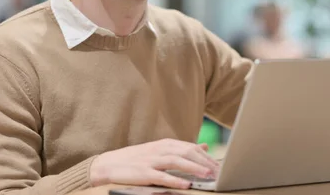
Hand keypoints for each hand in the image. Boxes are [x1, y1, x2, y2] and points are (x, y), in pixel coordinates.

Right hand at [90, 138, 219, 188]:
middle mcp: (160, 149)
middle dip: (204, 162)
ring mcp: (151, 160)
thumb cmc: (137, 159)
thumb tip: (204, 147)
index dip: (206, 157)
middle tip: (219, 171)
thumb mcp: (161, 150)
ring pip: (176, 161)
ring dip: (193, 168)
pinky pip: (161, 176)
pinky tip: (186, 184)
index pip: (190, 147)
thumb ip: (183, 149)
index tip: (220, 166)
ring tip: (207, 175)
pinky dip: (174, 180)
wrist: (109, 164)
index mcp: (165, 144)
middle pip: (186, 152)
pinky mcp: (143, 173)